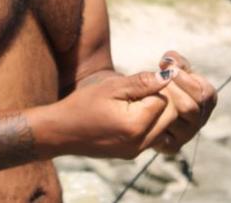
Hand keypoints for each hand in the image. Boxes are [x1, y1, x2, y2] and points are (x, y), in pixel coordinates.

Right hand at [52, 70, 177, 159]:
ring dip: (157, 112)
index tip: (141, 81)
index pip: (166, 101)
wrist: (60, 131)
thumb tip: (169, 75)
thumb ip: (142, 82)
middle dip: (162, 100)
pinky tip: (131, 112)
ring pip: (165, 127)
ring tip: (135, 100)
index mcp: (136, 125)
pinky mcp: (131, 154)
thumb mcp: (112, 87)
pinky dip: (149, 123)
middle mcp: (140, 143)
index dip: (157, 86)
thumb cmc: (83, 104)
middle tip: (141, 89)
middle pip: (170, 116)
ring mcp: (136, 152)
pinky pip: (153, 136)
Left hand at [153, 51, 217, 154]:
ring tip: (150, 91)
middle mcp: (200, 120)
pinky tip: (145, 106)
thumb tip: (167, 62)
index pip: (206, 93)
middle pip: (191, 107)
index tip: (169, 68)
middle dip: (172, 90)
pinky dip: (153, 118)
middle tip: (158, 79)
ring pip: (175, 119)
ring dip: (161, 103)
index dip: (187, 79)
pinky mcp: (171, 146)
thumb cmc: (165, 83)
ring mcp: (186, 135)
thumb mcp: (174, 69)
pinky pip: (163, 133)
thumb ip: (175, 62)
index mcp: (207, 101)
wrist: (144, 105)